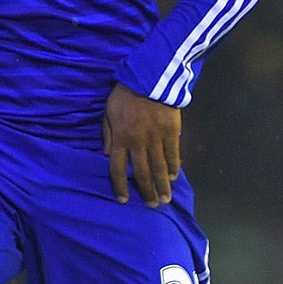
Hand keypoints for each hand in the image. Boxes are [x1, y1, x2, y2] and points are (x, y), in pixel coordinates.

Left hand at [103, 83, 181, 206]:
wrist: (148, 78)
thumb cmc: (125, 94)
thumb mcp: (108, 112)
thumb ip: (108, 134)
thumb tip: (109, 155)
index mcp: (121, 139)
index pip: (118, 169)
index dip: (120, 186)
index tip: (123, 200)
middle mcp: (138, 143)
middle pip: (142, 173)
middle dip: (147, 191)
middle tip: (152, 205)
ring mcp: (156, 139)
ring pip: (160, 167)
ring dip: (163, 185)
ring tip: (166, 198)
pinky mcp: (171, 132)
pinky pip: (173, 154)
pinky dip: (174, 167)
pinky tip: (174, 176)